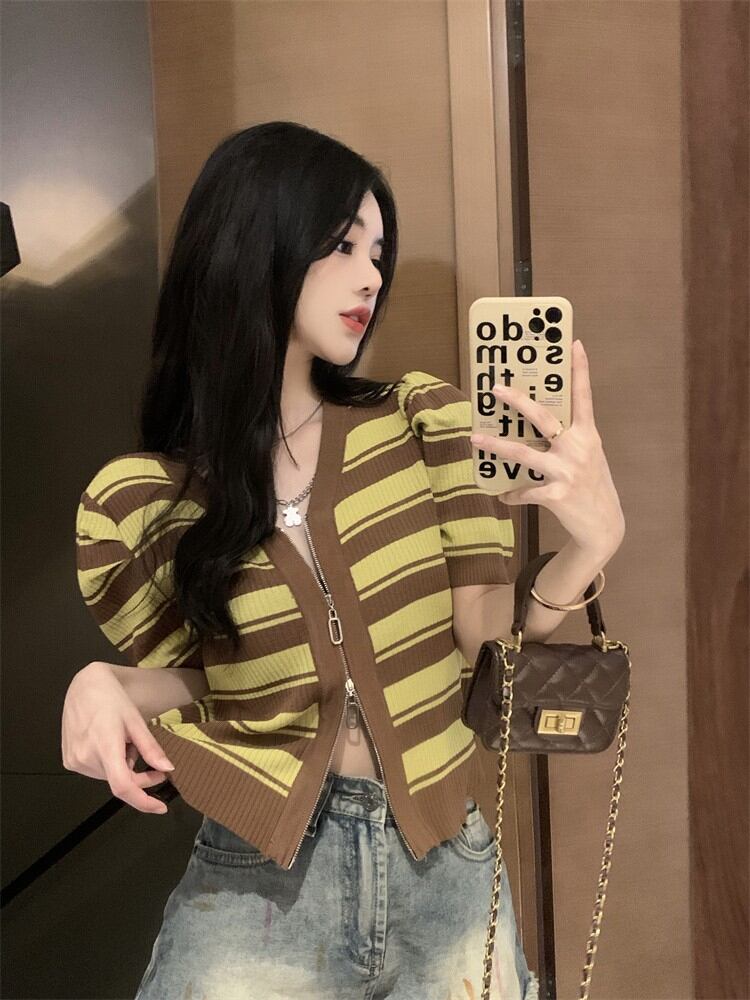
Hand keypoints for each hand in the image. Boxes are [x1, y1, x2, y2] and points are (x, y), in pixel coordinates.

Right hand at [61, 661, 173, 814]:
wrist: (85, 687)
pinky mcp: (69, 761)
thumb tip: (167, 769)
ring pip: (110, 777)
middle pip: (120, 782)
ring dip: (124, 767)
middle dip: (141, 777)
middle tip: (157, 768)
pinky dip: (110, 764)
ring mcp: (75, 761)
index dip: (142, 801)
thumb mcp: (136, 722)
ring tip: (125, 743)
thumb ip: (151, 748)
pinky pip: (97, 771)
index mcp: (105, 746)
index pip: (122, 786)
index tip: (160, 807)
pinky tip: (110, 744)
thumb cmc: (112, 700)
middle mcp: (86, 757)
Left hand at [469, 340, 624, 552]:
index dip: (580, 370)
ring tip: (475, 440)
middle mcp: (578, 449)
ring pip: (524, 454)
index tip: (573, 344)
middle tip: (496, 389)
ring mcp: (567, 472)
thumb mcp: (588, 456)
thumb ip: (568, 439)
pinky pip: (524, 491)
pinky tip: (503, 496)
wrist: (604, 526)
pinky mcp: (557, 495)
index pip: (584, 397)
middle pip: (543, 418)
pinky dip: (511, 494)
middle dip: (518, 401)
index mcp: (588, 435)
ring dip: (496, 446)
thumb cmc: (592, 486)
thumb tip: (536, 426)